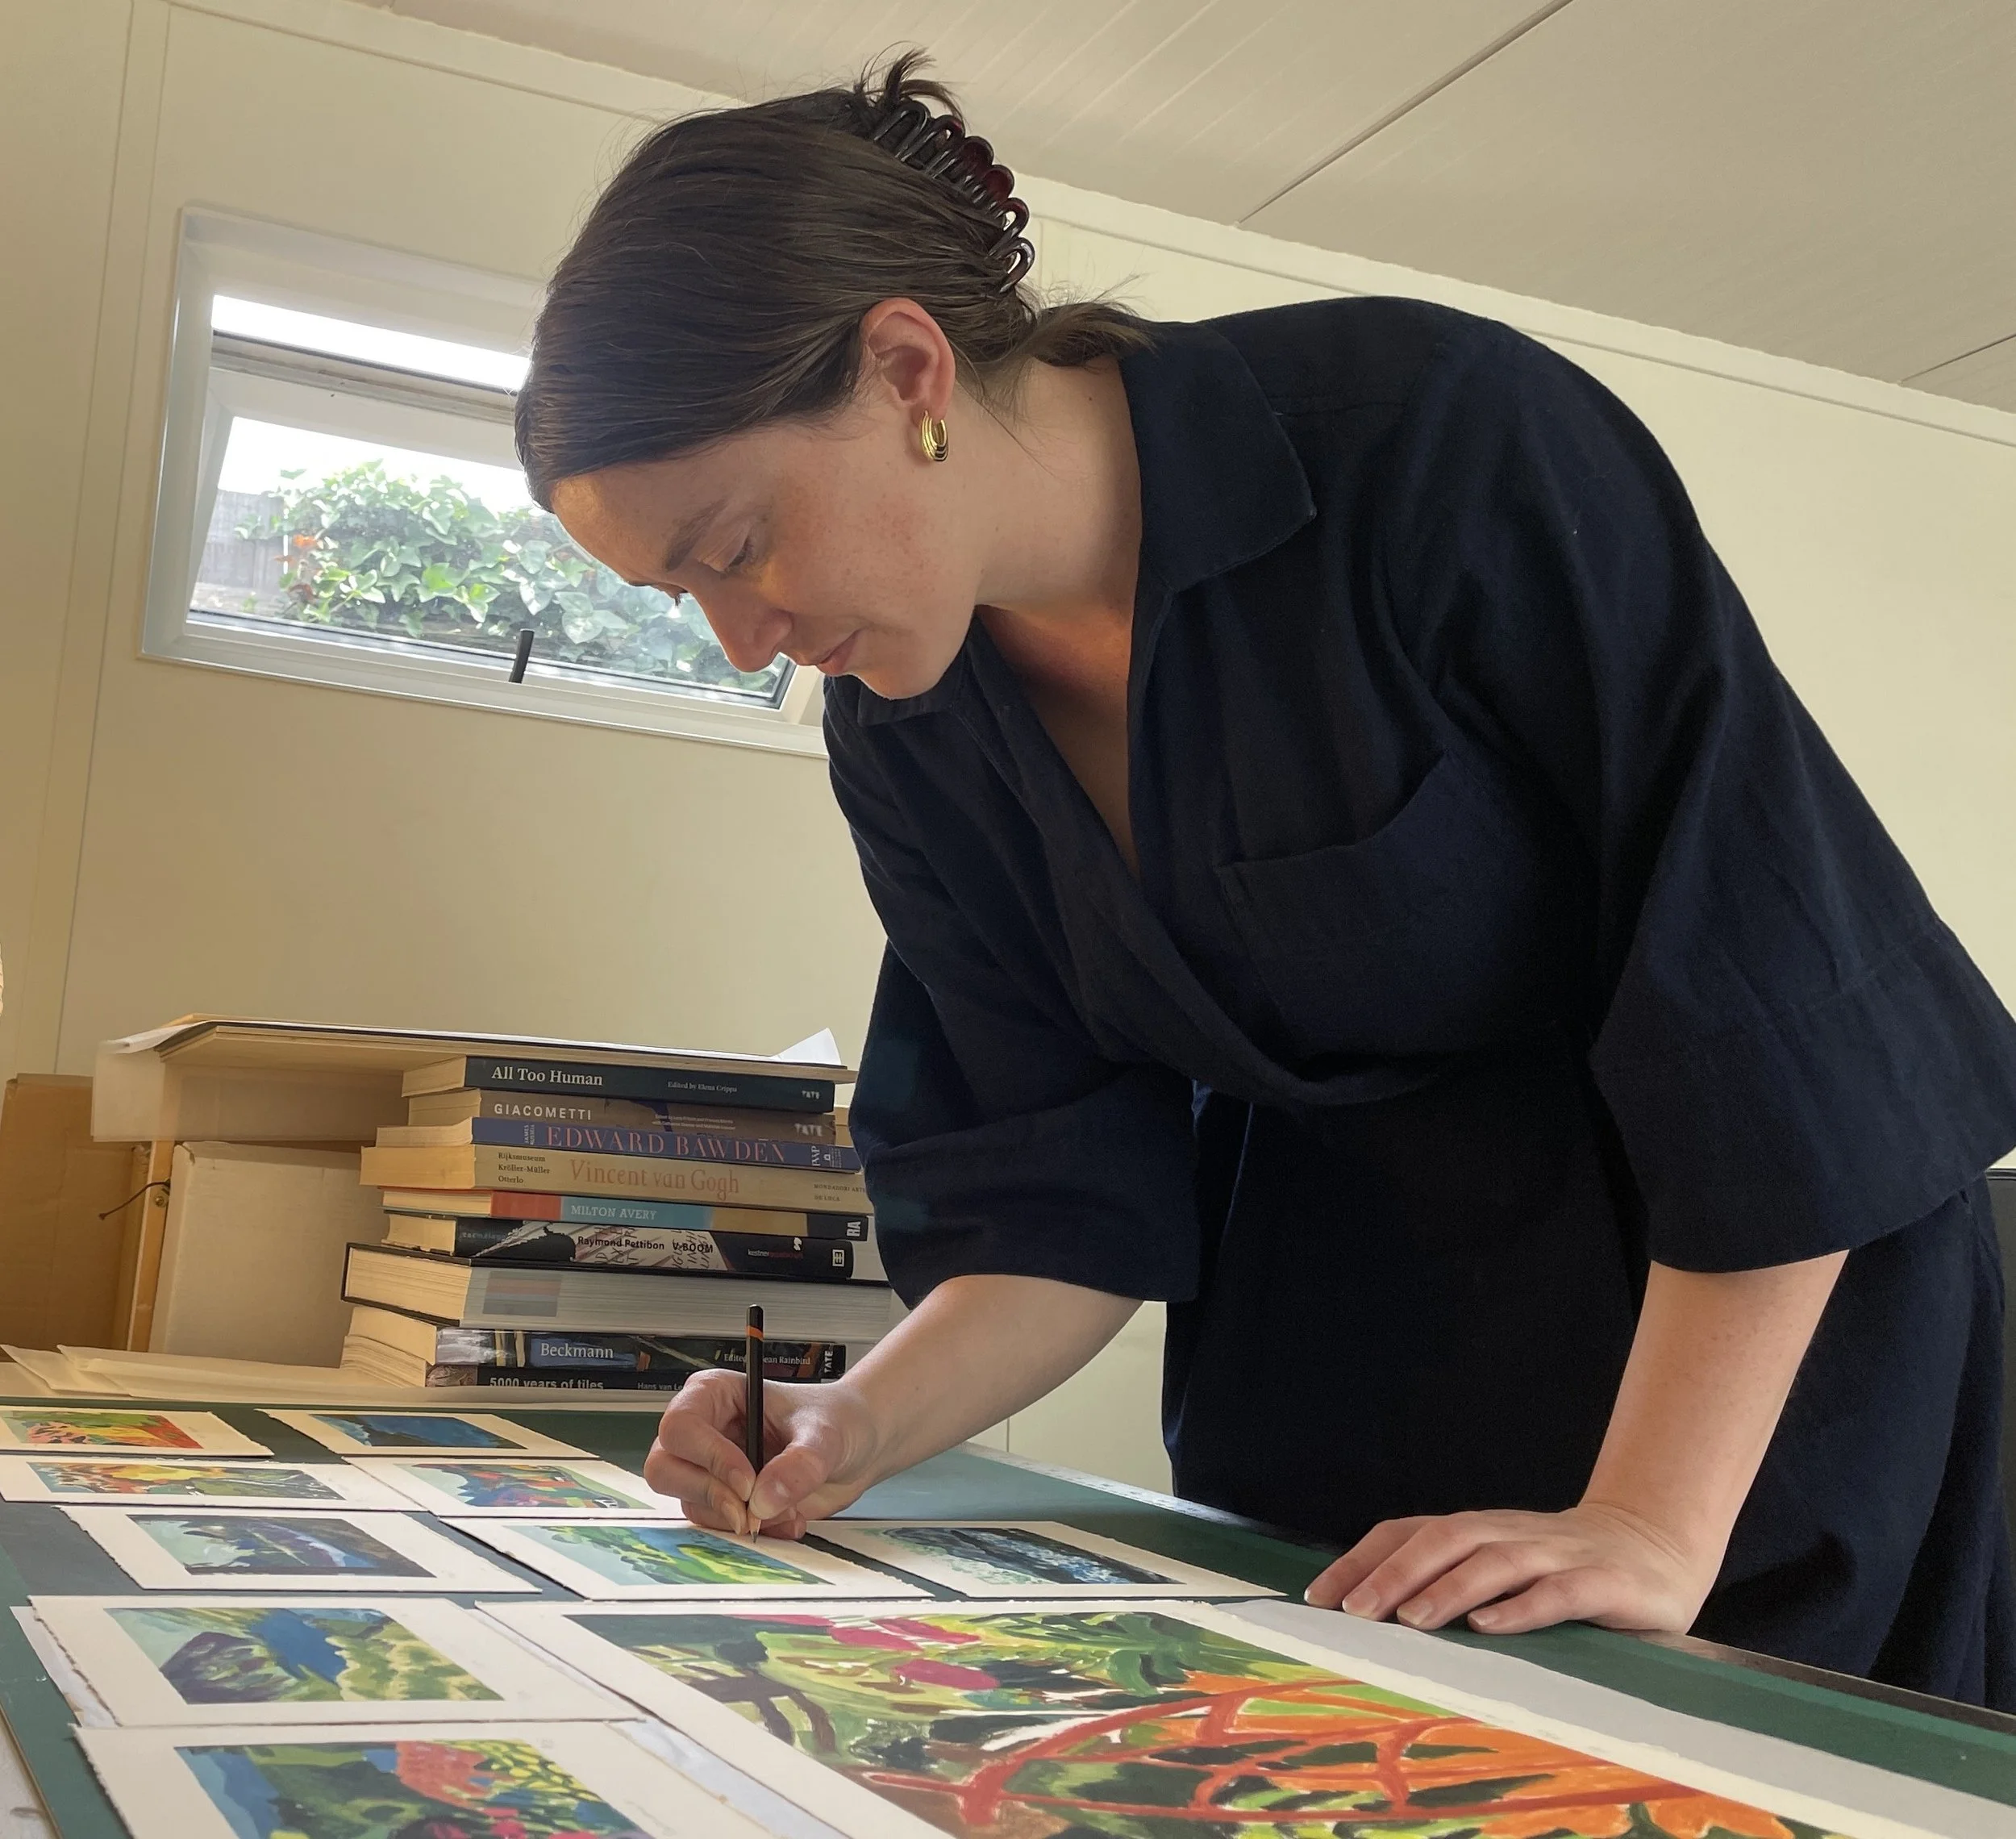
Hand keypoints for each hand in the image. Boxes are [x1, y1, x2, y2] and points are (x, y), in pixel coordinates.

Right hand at [643, 1370, 881, 1538]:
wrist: (857, 1448)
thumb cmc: (836, 1421)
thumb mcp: (826, 1434)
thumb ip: (799, 1463)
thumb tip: (762, 1500)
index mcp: (714, 1395)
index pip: (681, 1426)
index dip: (708, 1456)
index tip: (748, 1481)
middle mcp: (702, 1432)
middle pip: (665, 1469)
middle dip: (710, 1495)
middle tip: (752, 1512)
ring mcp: (708, 1469)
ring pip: (690, 1504)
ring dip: (737, 1518)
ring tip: (788, 1511)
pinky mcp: (723, 1502)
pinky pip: (716, 1527)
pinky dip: (751, 1532)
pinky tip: (788, 1521)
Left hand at [1302, 1501, 1716, 1635]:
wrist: (1654, 1546)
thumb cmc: (1562, 1568)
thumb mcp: (1501, 1571)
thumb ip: (1450, 1583)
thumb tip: (1372, 1616)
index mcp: (1478, 1530)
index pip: (1407, 1532)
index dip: (1362, 1560)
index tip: (1318, 1598)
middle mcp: (1510, 1534)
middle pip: (1443, 1539)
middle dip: (1394, 1574)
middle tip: (1355, 1613)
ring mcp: (1557, 1555)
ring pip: (1493, 1562)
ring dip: (1447, 1588)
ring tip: (1410, 1619)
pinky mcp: (1602, 1582)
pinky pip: (1557, 1593)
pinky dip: (1520, 1608)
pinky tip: (1488, 1626)